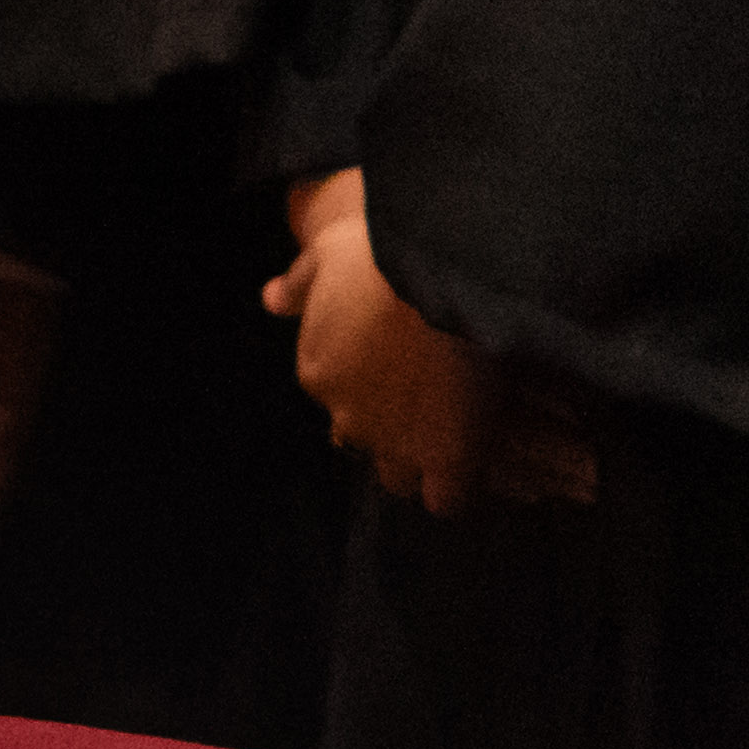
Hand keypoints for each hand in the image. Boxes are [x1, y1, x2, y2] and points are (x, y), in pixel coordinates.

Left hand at [257, 170, 592, 516]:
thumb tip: (269, 300)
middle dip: (390, 427)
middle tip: (431, 396)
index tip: (405, 361)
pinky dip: (460, 487)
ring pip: (398, 476)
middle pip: (361, 441)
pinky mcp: (447, 459)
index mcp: (319, 369)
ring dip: (420, 461)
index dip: (372, 379)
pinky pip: (447, 498)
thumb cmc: (387, 255)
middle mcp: (348, 416)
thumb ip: (298, 282)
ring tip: (455, 436)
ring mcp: (397, 443)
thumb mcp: (330, 250)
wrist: (452, 274)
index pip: (336, 391)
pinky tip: (479, 463)